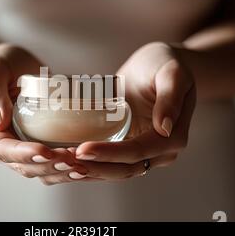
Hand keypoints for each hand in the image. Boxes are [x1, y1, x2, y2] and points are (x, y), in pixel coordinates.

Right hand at [0, 44, 85, 181]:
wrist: (11, 65)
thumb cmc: (1, 63)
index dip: (24, 154)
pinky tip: (81, 166)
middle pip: (21, 165)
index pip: (2, 149)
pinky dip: (63, 168)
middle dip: (47, 166)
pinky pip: (46, 164)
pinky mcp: (32, 146)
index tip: (47, 152)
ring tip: (80, 167)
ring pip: (36, 169)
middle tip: (72, 160)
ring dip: (58, 172)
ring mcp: (16, 147)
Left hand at [72, 42, 195, 179]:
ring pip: (114, 171)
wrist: (160, 65)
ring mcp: (144, 152)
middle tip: (63, 160)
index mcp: (173, 137)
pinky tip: (68, 161)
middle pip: (123, 169)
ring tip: (61, 163)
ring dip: (88, 171)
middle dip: (93, 167)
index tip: (82, 150)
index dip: (109, 154)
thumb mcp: (172, 73)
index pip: (137, 152)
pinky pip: (109, 163)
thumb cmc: (167, 64)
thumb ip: (170, 97)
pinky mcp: (128, 146)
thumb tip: (164, 128)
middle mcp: (160, 152)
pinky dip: (90, 165)